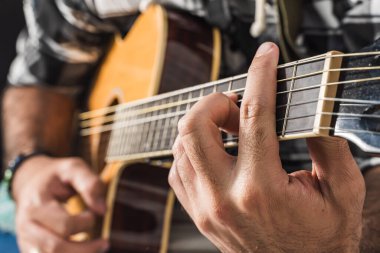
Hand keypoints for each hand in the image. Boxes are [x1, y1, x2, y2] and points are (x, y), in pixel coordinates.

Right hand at [12, 155, 108, 252]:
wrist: (31, 182)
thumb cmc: (57, 176)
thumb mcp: (74, 168)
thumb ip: (90, 184)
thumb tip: (103, 210)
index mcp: (37, 203)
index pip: (64, 225)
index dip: (85, 224)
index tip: (94, 215)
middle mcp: (26, 225)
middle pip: (55, 248)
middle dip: (85, 249)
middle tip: (105, 242)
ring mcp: (25, 239)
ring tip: (97, 249)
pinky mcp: (28, 249)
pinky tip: (83, 251)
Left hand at [169, 43, 364, 252]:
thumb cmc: (320, 241)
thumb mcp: (341, 192)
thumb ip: (328, 145)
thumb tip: (313, 109)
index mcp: (262, 189)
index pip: (254, 115)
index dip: (260, 76)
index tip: (265, 56)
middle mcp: (225, 197)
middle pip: (194, 126)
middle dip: (214, 101)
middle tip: (235, 104)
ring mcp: (205, 207)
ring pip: (180, 146)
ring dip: (202, 124)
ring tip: (227, 125)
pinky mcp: (197, 213)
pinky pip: (177, 169)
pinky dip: (191, 150)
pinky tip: (213, 151)